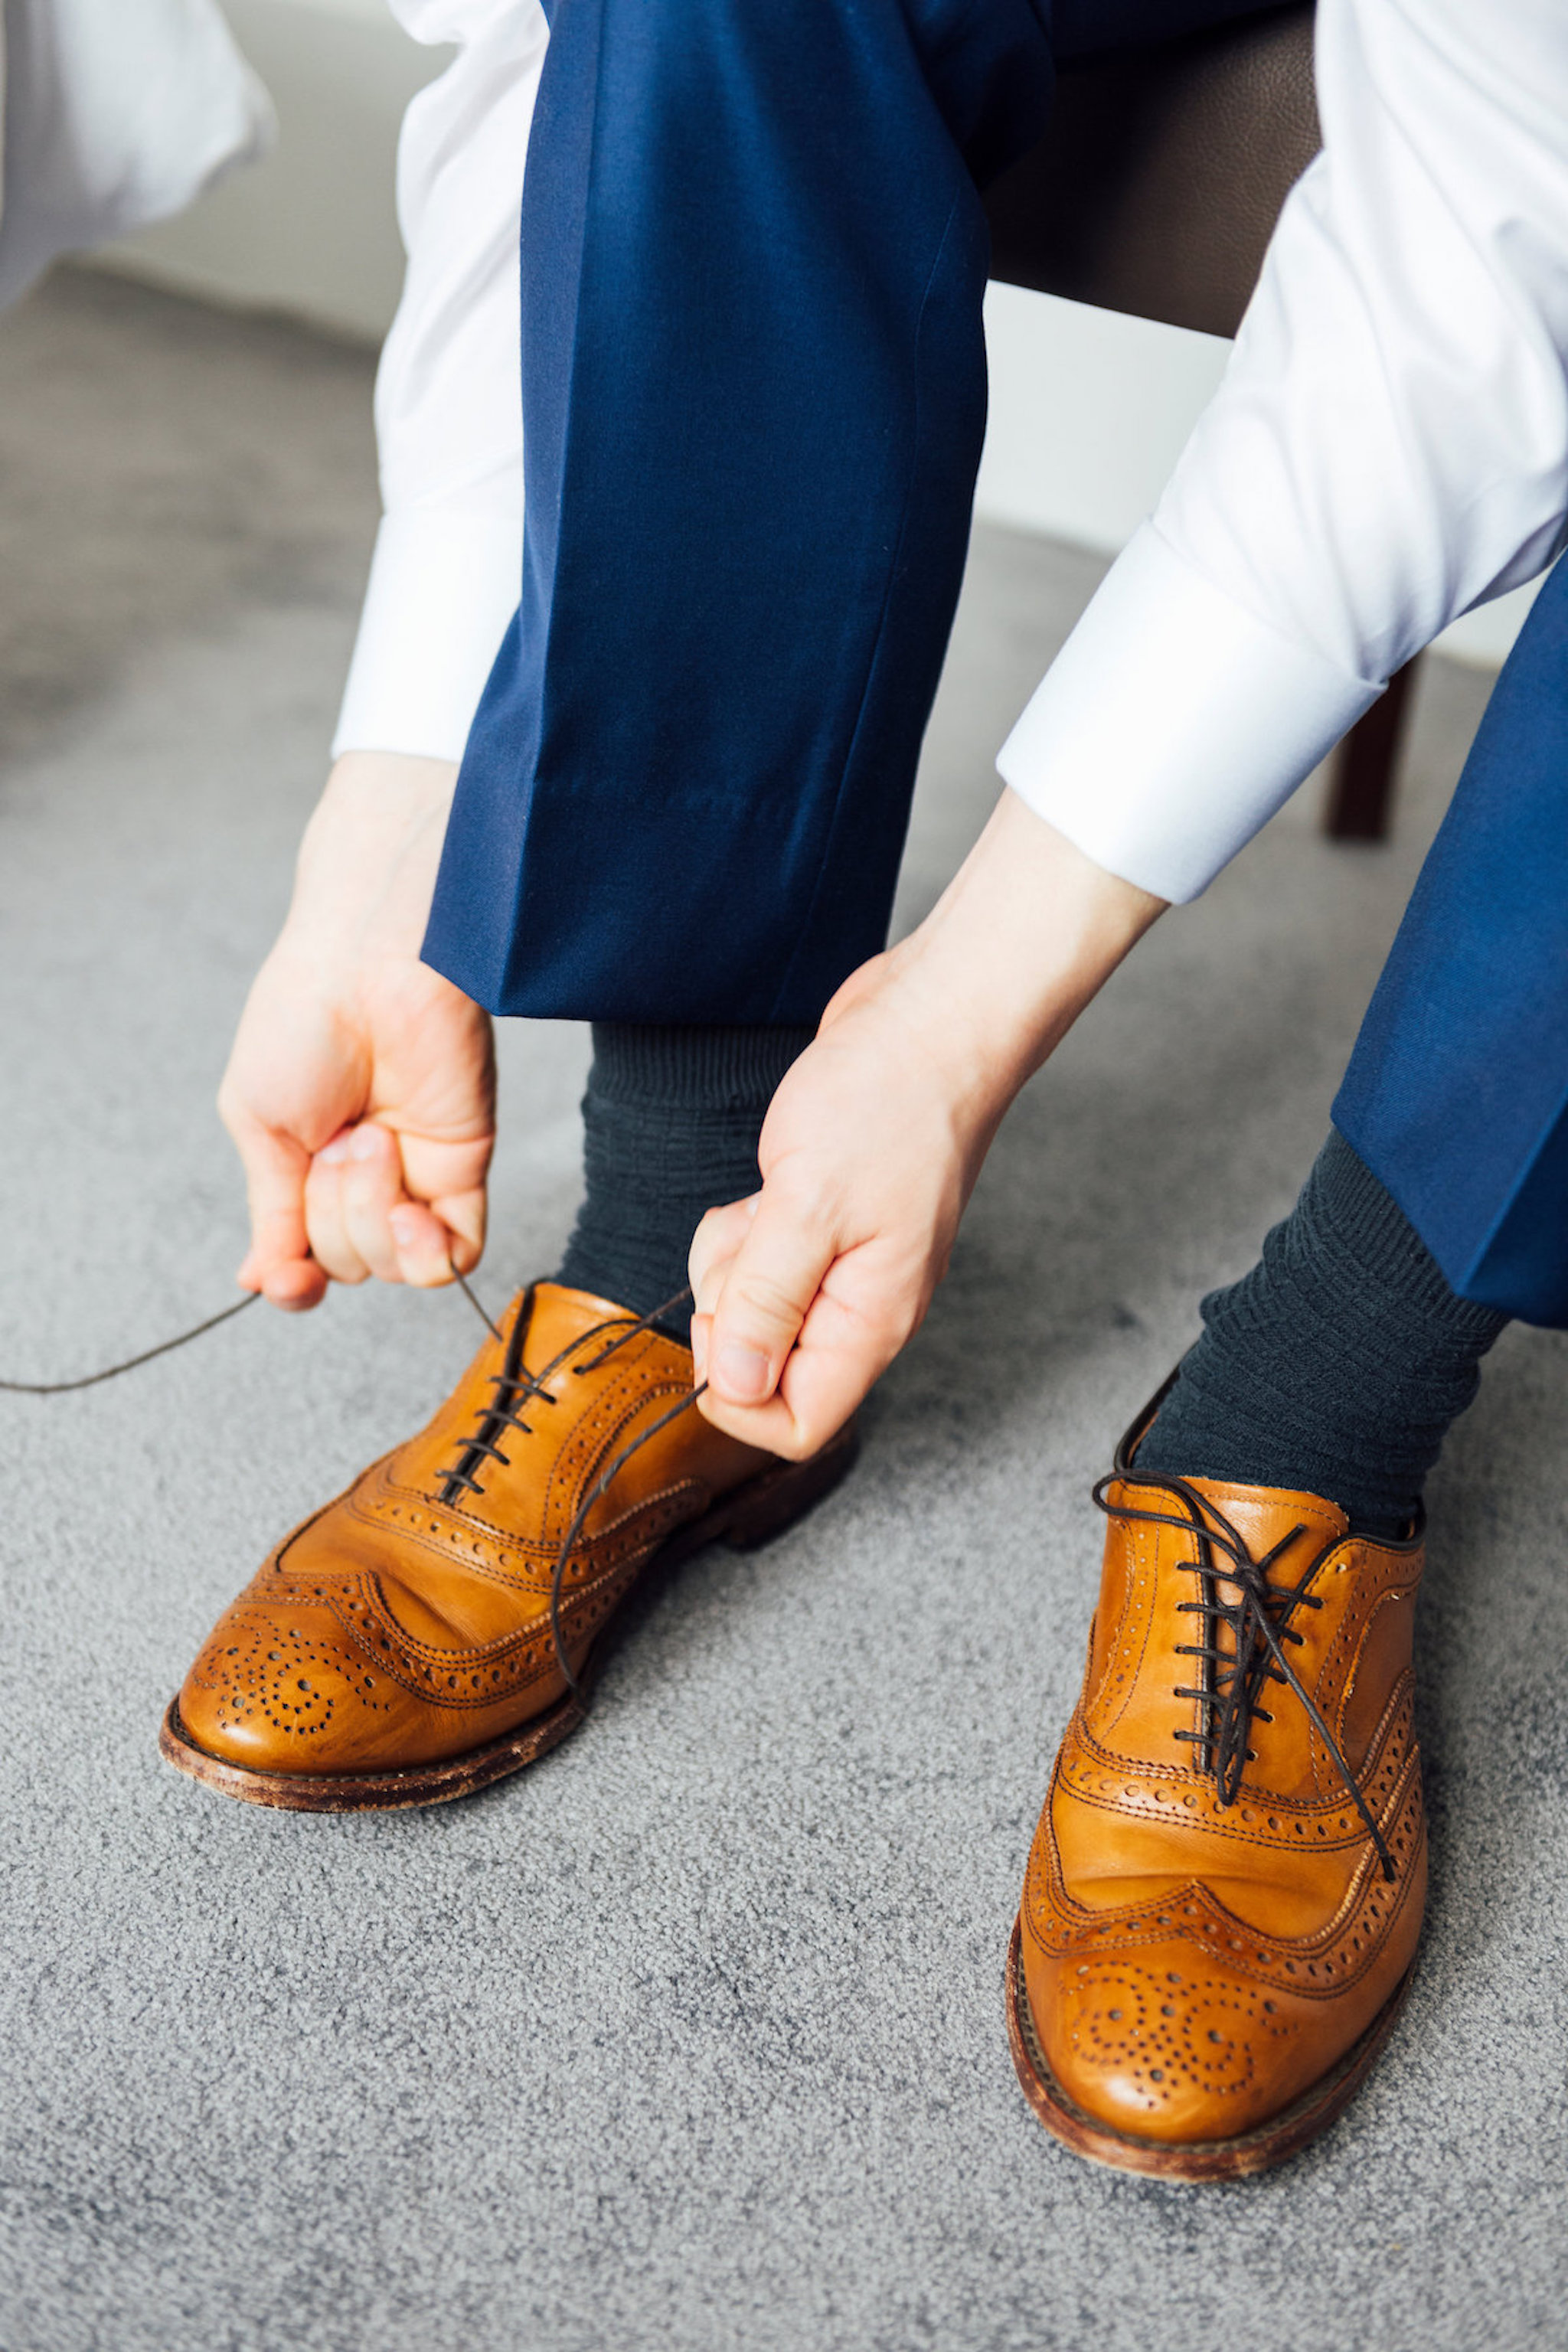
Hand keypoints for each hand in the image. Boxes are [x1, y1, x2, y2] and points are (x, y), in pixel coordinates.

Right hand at [218, 752, 494, 1310]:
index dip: (296, 1282)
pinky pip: (454, 1255)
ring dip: (371, 1218)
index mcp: (306, 1169)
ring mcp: (417, 1176)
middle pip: (347, 1264)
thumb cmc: (300, 1025)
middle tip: (337, 1140)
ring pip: (394, 1266)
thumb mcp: (260, 1126)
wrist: (368, 971)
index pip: (306, 1261)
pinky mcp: (464, 1167)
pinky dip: (425, 1253)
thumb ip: (272, 1212)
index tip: (285, 1279)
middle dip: (330, 1215)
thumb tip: (262, 1281)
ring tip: (371, 1140)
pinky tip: (409, 1211)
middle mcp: (363, 1180)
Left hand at [689, 794, 1164, 1456]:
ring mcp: (844, 1267)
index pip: (795, 1426)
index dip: (736, 1396)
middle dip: (726, 1311)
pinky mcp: (824, 1227)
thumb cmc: (890, 1101)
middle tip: (747, 1238)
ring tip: (765, 1199)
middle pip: (764, 1370)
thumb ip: (766, 1302)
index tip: (717, 1323)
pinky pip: (760, 1261)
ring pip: (753, 1311)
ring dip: (731, 1261)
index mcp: (872, 1321)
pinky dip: (745, 1230)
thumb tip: (733, 1385)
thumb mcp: (809, 1205)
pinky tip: (770, 1184)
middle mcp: (861, 1307)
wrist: (932, 1022)